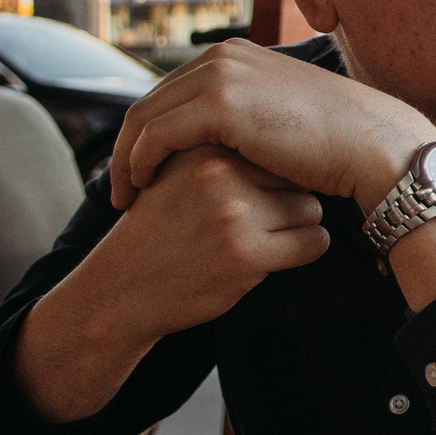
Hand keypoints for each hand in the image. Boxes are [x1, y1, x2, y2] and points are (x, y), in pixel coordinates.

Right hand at [15, 147, 330, 423]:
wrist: (120, 289)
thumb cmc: (159, 232)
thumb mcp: (177, 174)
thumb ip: (221, 155)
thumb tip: (292, 145)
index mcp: (203, 147)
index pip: (274, 149)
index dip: (272, 177)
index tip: (255, 198)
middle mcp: (218, 173)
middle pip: (297, 178)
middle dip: (286, 202)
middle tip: (258, 225)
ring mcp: (233, 213)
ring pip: (311, 209)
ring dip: (296, 228)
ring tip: (260, 241)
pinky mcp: (246, 253)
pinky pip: (314, 242)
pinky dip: (304, 251)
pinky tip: (273, 259)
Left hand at [108, 39, 435, 213]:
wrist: (370, 145)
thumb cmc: (336, 144)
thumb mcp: (280, 118)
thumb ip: (247, 117)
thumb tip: (223, 144)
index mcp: (236, 55)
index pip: (171, 92)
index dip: (147, 132)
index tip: (139, 170)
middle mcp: (223, 55)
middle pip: (150, 101)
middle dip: (126, 145)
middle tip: (119, 187)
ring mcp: (221, 74)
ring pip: (144, 117)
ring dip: (125, 159)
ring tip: (124, 196)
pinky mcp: (220, 103)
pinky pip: (156, 135)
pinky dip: (139, 163)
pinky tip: (141, 189)